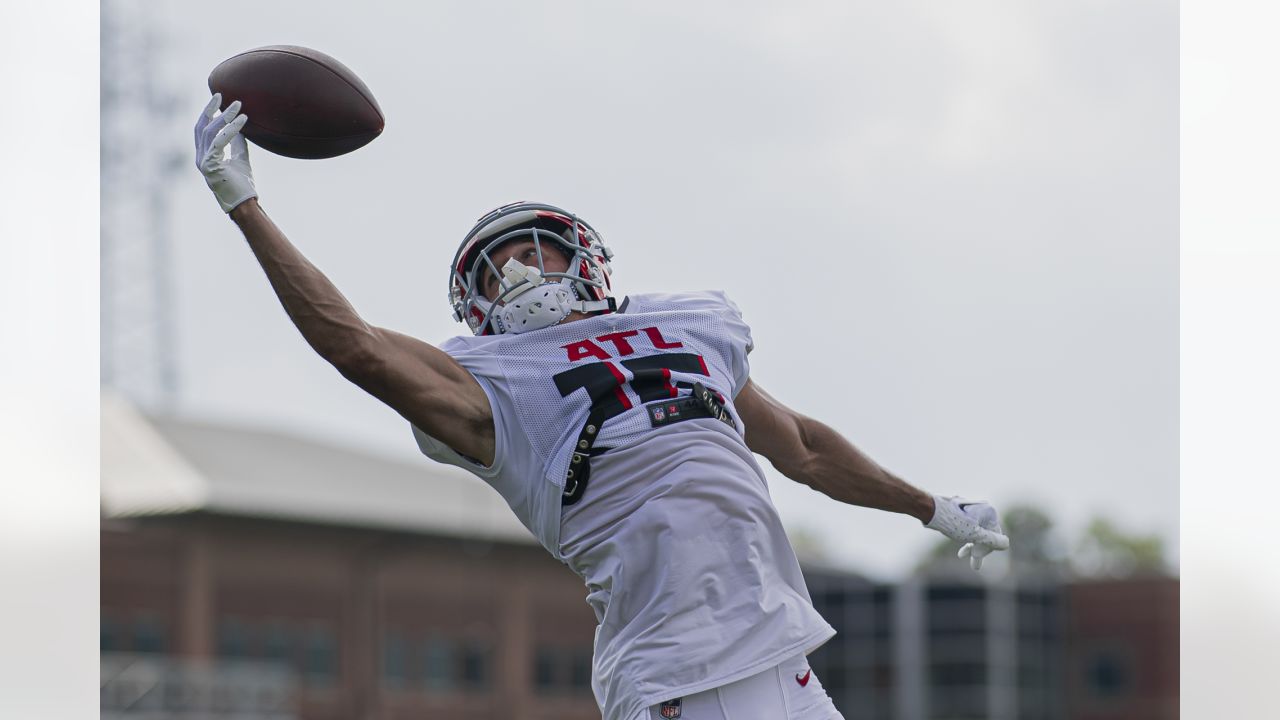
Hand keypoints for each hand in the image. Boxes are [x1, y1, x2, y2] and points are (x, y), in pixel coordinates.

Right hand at [194, 93, 256, 211]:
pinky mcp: (210, 166)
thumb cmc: (243, 185)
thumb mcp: (240, 158)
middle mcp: (200, 158)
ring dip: (224, 117)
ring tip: (238, 107)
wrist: (244, 205)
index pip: (202, 129)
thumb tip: (240, 127)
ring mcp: (203, 163)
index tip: (218, 100)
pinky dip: (230, 130)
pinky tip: (242, 121)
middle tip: (222, 96)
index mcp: (204, 155)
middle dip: (211, 109)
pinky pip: (219, 143)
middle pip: (201, 127)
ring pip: (209, 132)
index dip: (208, 113)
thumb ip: (237, 143)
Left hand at [925, 495, 1009, 569]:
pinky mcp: (962, 512)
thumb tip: (1006, 544)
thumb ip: (991, 540)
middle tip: (972, 563)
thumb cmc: (953, 523)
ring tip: (962, 555)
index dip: (987, 549)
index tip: (976, 556)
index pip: (996, 536)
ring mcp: (972, 509)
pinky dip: (965, 537)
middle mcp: (983, 508)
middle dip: (978, 548)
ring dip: (971, 545)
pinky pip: (968, 527)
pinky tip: (959, 548)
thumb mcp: (974, 535)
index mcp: (989, 511)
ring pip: (976, 531)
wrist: (930, 510)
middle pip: (987, 534)